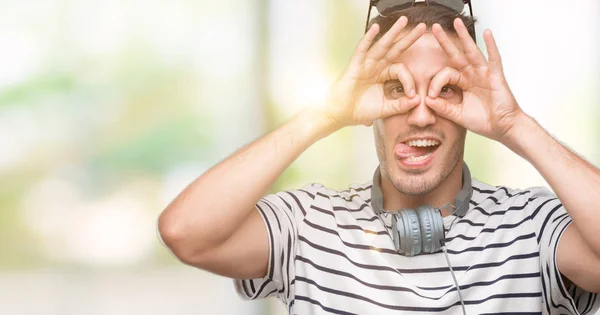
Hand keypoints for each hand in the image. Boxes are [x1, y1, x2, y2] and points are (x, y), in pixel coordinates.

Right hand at [324, 17, 425, 127]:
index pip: (401, 70)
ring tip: (403, 20)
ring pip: (381, 45)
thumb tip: (417, 100)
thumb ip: (400, 105)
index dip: (409, 81)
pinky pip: (362, 49)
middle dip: (408, 38)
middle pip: (395, 49)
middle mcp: (377, 66)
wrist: (340, 114)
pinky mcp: (355, 65)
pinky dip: (368, 38)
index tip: (411, 95)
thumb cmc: (360, 110)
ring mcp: (366, 64)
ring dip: (392, 32)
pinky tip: (375, 28)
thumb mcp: (384, 109)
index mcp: (384, 75)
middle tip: (422, 27)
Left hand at [425, 18, 524, 141]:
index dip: (435, 83)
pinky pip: (493, 58)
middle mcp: (472, 75)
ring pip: (472, 51)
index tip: (430, 96)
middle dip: (445, 41)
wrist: (502, 128)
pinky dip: (491, 45)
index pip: (445, 74)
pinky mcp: (496, 76)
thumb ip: (442, 107)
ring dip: (464, 36)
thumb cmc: (483, 121)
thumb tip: (426, 99)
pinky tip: (487, 33)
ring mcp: (484, 74)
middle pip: (456, 54)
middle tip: (434, 27)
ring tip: (456, 22)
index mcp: (462, 83)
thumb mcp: (457, 115)